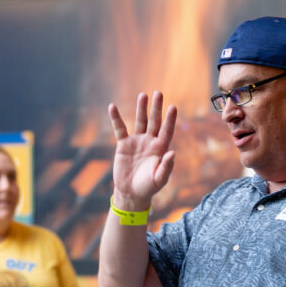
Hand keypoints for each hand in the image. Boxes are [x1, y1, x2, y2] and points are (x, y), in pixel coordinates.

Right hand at [108, 91, 176, 209]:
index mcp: (161, 149)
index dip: (170, 119)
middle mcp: (150, 142)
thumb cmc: (148, 187)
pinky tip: (112, 107)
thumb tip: (172, 153)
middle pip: (154, 121)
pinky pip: (120, 129)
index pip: (167, 131)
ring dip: (141, 109)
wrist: (131, 193)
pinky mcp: (123, 145)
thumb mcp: (159, 180)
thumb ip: (166, 167)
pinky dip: (116, 118)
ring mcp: (137, 142)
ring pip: (140, 122)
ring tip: (143, 95)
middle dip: (156, 108)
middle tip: (159, 93)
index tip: (173, 107)